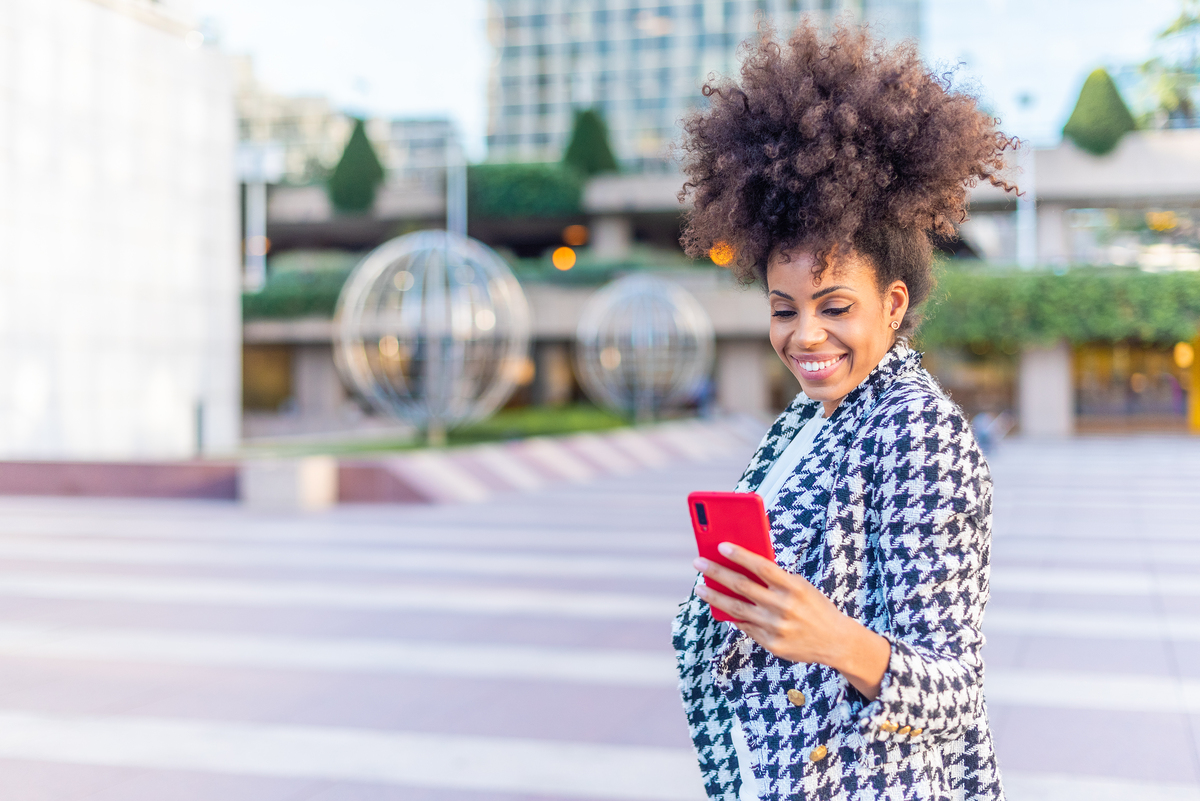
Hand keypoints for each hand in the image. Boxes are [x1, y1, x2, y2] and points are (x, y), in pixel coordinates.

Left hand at [694, 542, 889, 700]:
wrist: (836, 641)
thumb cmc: (814, 606)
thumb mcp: (801, 587)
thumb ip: (775, 579)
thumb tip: (741, 568)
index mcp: (794, 587)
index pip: (761, 566)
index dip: (740, 555)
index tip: (720, 545)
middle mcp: (783, 607)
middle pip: (742, 586)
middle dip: (716, 573)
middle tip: (698, 563)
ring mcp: (776, 627)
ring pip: (736, 609)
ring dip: (715, 597)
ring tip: (700, 588)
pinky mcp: (772, 644)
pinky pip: (746, 626)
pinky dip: (732, 616)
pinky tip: (720, 607)